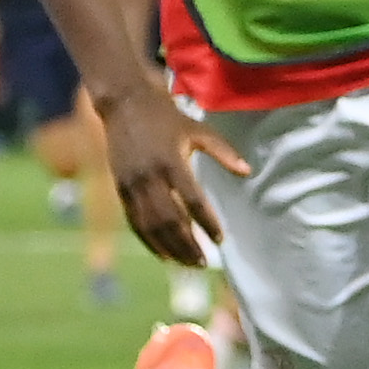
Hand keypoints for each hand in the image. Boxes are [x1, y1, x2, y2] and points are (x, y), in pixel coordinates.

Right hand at [99, 92, 249, 269]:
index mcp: (172, 161)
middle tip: (204, 262)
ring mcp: (132, 185)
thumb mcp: (198, 130)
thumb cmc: (167, 118)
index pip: (192, 200)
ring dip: (169, 249)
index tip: (221, 239)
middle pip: (170, 220)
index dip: (207, 222)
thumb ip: (223, 152)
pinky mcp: (121, 189)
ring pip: (151, 226)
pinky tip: (164, 256)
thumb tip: (247, 172)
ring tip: (187, 264)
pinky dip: (149, 242)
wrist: (125, 104)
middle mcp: (150, 177)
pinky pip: (135, 223)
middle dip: (187, 245)